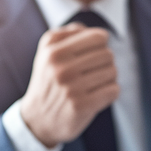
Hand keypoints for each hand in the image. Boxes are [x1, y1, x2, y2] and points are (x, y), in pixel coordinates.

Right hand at [21, 23, 119, 146]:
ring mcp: (70, 87)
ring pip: (113, 72)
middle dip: (105, 63)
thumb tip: (96, 32)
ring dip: (108, 78)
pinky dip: (110, 93)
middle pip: (108, 54)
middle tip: (92, 72)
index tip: (93, 54)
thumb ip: (69, 34)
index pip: (98, 37)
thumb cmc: (50, 81)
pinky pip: (113, 90)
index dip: (101, 45)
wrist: (37, 119)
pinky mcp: (81, 106)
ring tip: (93, 84)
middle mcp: (60, 67)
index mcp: (53, 50)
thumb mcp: (48, 52)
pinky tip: (96, 96)